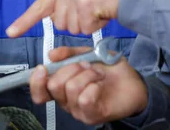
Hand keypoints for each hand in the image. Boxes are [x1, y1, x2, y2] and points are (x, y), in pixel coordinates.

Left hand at [7, 0, 129, 36]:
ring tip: (98, 10)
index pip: (40, 5)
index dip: (25, 20)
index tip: (11, 32)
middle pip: (60, 23)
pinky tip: (103, 13)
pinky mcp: (86, 6)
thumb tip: (57, 19)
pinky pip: (85, 29)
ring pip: (73, 28)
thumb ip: (67, 2)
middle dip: (76, 22)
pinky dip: (95, 26)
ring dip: (87, 24)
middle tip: (91, 11)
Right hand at [29, 46, 147, 124]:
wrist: (134, 81)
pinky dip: (93, 86)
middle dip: (71, 68)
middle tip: (87, 65)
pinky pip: (84, 99)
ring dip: (87, 75)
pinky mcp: (92, 116)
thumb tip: (51, 54)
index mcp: (63, 87)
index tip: (42, 67)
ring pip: (70, 89)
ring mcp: (78, 110)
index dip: (36, 81)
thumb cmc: (110, 70)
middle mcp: (67, 101)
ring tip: (98, 74)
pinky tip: (100, 85)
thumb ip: (69, 53)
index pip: (40, 92)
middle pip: (53, 86)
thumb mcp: (89, 54)